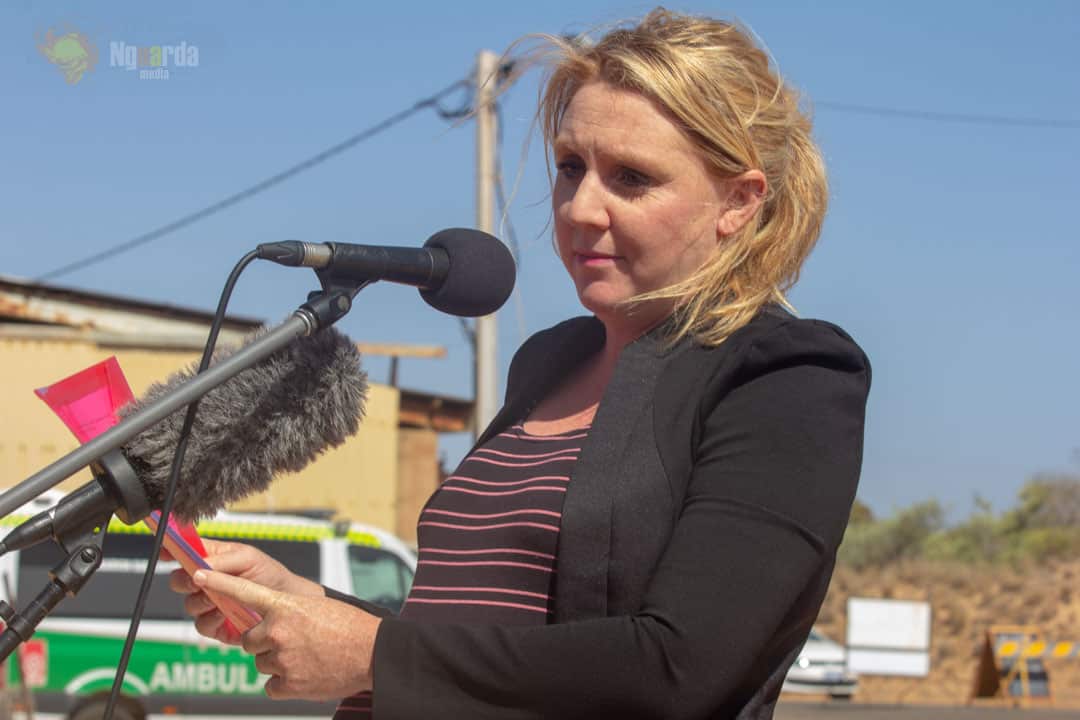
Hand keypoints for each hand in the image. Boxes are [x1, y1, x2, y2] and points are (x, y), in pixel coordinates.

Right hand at [168, 539, 323, 644]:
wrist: (287, 603)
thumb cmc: (269, 575)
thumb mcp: (248, 558)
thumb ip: (221, 560)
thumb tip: (197, 567)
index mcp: (213, 559)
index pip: (185, 552)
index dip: (171, 549)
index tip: (164, 550)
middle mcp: (207, 582)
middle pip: (179, 580)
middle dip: (185, 580)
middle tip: (197, 580)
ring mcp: (209, 605)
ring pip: (189, 604)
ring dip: (201, 600)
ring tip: (219, 598)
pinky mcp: (215, 626)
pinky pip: (201, 625)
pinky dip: (211, 619)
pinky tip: (224, 614)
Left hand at [192, 568, 379, 700]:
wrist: (373, 652)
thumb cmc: (349, 627)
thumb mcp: (316, 608)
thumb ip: (286, 614)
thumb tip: (268, 628)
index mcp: (285, 606)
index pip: (244, 591)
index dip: (219, 582)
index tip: (198, 574)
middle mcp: (278, 631)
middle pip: (250, 640)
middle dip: (265, 642)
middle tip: (294, 642)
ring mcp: (281, 659)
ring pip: (261, 663)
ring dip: (277, 662)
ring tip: (306, 657)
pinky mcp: (287, 684)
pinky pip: (271, 685)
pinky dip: (285, 683)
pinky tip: (306, 674)